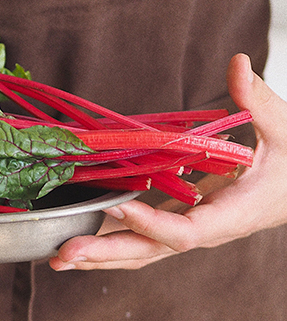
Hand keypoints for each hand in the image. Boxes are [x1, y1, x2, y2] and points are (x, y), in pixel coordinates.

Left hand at [49, 53, 286, 269]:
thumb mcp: (284, 129)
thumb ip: (259, 101)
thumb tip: (239, 64)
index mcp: (232, 214)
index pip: (185, 230)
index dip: (151, 223)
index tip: (119, 206)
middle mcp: (205, 230)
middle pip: (150, 250)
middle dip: (106, 254)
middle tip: (63, 254)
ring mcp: (188, 229)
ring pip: (140, 250)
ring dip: (99, 254)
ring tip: (57, 256)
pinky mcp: (178, 221)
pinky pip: (140, 237)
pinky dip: (109, 240)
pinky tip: (76, 240)